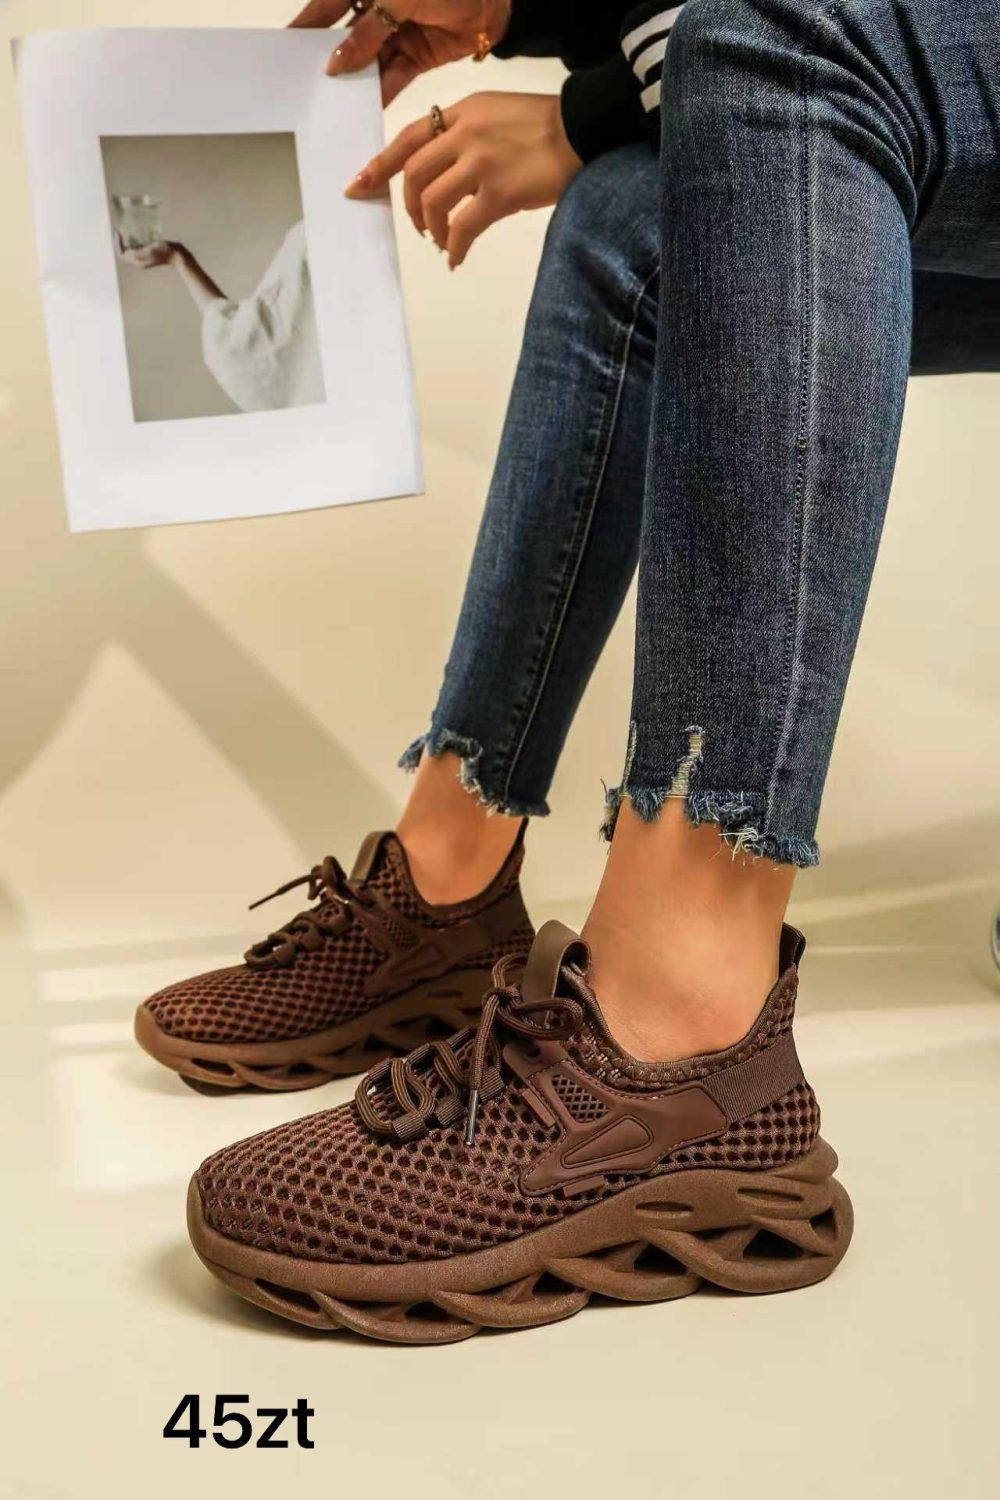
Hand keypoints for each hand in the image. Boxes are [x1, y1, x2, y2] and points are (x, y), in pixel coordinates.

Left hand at [117, 236, 180, 268]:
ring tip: (126, 232)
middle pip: (124, 253)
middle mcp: (139, 261)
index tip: (118, 233)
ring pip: (129, 251)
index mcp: (138, 261)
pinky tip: (136, 235)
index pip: (122, 254)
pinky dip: (133, 242)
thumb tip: (126, 252)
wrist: (178, 255)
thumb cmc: (165, 251)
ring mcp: (144, 258)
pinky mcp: (148, 255)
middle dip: (120, 242)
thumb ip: (139, 252)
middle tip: (120, 231)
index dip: (118, 244)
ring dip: (126, 242)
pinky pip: (136, 249)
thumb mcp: (151, 250)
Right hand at [289, 0, 510, 103]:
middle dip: (329, 60)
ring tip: (331, 104)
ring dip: (354, 81)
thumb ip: (368, 29)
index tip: (286, 47)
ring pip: (369, 61)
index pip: (328, 6)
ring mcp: (398, 32)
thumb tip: (336, 61)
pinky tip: (361, 109)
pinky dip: (380, 92)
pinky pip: (393, 76)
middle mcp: (378, 6)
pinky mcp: (418, 55)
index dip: (308, 26)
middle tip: (305, 86)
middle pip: (347, 37)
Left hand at [346, 92, 581, 266]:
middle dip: (408, 207)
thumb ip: (468, 134)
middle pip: (414, 175)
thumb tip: (447, 171)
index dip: (380, 164)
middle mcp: (465, 134)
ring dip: (432, 229)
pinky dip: (455, 248)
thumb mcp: (497, 114)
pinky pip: (463, 227)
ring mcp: (480, 163)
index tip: (361, 185)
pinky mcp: (499, 193)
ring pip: (432, 203)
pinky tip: (457, 258)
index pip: (409, 138)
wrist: (583, 131)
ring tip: (444, 241)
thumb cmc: (546, 128)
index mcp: (463, 113)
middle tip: (421, 227)